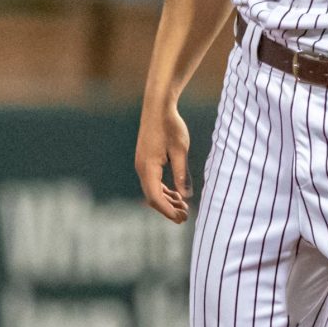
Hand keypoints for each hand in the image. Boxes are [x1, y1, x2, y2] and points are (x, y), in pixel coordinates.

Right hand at [135, 100, 191, 223]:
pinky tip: (176, 193)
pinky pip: (153, 181)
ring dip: (167, 200)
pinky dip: (164, 190)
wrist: (158, 107)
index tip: (182, 219)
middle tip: (185, 217)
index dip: (168, 211)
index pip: (155, 198)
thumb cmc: (170, 126)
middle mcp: (142, 168)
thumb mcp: (180, 150)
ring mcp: (142, 164)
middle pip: (152, 197)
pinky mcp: (146, 160)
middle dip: (168, 209)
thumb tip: (186, 196)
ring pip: (152, 190)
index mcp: (148, 167)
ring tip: (183, 207)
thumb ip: (181, 174)